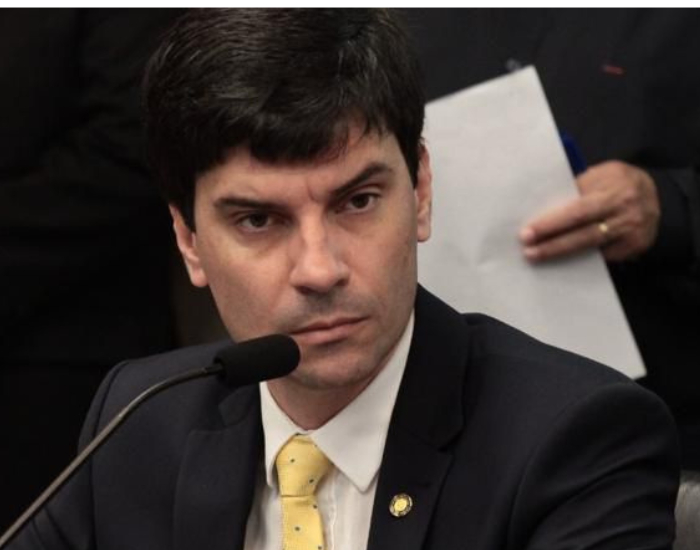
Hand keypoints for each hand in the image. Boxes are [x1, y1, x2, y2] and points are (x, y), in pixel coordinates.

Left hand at [519, 161, 659, 261]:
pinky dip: (580, 259)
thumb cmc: (617, 183)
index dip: (550, 221)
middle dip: (551, 240)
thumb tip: (542, 206)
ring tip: (537, 256)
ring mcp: (632, 227)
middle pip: (582, 226)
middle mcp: (624, 206)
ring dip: (560, 251)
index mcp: (612, 184)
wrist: (658, 195)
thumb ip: (577, 187)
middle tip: (527, 248)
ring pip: (590, 244)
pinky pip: (604, 256)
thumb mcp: (601, 174)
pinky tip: (561, 262)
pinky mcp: (636, 245)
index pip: (575, 207)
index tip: (527, 231)